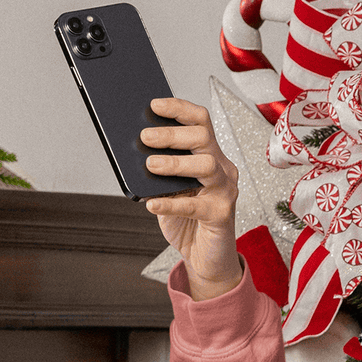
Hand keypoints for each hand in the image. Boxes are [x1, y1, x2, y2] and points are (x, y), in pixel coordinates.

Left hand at [140, 97, 241, 300]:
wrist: (205, 257)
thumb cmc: (187, 223)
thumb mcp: (169, 194)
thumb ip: (159, 177)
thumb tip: (136, 156)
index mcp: (211, 157)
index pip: (201, 123)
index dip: (179, 110)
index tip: (154, 104)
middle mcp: (222, 169)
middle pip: (203, 138)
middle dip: (173, 134)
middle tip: (144, 136)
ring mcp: (225, 191)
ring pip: (205, 166)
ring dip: (175, 163)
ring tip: (150, 164)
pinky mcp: (221, 215)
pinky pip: (195, 206)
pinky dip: (170, 204)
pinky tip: (151, 204)